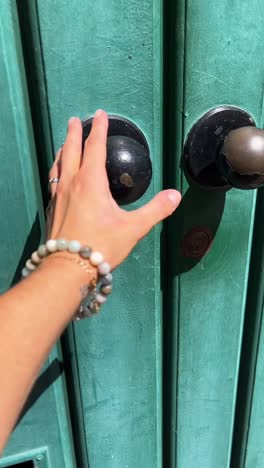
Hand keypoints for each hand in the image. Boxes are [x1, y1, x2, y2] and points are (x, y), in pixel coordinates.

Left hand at [46, 110, 180, 268]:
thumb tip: (175, 196)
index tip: (101, 114)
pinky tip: (58, 177)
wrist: (67, 268)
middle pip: (71, 150)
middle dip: (74, 133)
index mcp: (90, 182)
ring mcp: (57, 196)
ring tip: (65, 143)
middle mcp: (71, 184)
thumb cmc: (101, 246)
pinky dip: (56, 170)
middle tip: (75, 120)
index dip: (99, 129)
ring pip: (58, 165)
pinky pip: (52, 181)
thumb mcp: (133, 228)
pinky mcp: (51, 209)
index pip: (95, 147)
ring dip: (62, 150)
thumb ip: (156, 210)